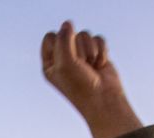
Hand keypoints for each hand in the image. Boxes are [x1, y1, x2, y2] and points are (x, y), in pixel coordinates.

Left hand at [41, 22, 140, 137]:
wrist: (103, 99)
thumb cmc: (80, 86)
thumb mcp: (66, 63)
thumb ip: (64, 40)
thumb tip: (68, 22)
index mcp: (50, 62)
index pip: (50, 37)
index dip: (60, 42)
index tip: (66, 57)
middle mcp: (64, 58)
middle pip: (69, 33)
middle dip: (78, 48)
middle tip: (81, 66)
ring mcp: (80, 55)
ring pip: (85, 35)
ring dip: (90, 51)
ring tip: (91, 66)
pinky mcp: (96, 53)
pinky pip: (98, 39)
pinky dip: (101, 51)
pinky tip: (100, 65)